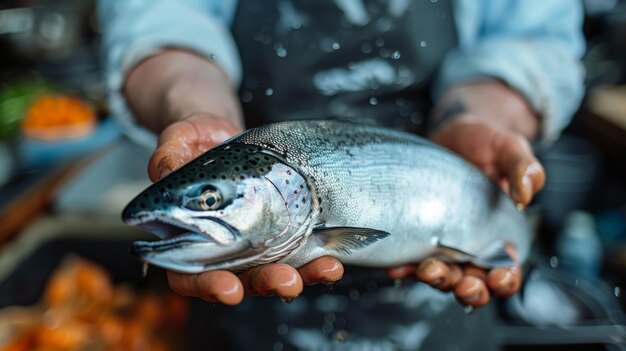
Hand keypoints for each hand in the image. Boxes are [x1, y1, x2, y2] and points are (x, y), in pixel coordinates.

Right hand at [148, 113, 343, 304]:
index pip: (189, 276)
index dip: (207, 286)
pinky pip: (301, 251)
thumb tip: (163, 170)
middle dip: (267, 283)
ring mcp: (255, 244)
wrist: (219, 134)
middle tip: (286, 282)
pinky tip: (335, 258)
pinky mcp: (282, 232)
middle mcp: (223, 250)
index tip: (228, 289)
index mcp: (187, 240)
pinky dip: (319, 258)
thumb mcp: (177, 142)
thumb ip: (168, 157)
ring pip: (277, 271)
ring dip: (303, 276)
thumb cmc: (191, 142)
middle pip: (243, 279)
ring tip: (325, 269)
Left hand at [388, 81, 545, 306]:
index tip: (499, 275)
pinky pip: (409, 258)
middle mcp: (472, 244)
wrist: (454, 131)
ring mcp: (443, 241)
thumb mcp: (509, 148)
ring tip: (427, 270)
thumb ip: (524, 168)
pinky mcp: (418, 232)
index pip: (508, 269)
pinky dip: (403, 267)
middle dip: (469, 289)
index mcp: (502, 234)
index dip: (505, 279)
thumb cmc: (487, 141)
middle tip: (462, 283)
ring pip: (442, 276)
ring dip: (437, 280)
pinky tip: (396, 266)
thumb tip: (525, 194)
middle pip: (473, 282)